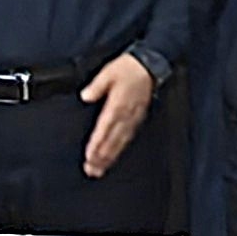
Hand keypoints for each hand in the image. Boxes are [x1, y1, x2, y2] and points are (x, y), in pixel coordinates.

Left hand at [77, 53, 155, 178]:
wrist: (150, 65)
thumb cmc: (129, 68)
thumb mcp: (108, 72)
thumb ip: (96, 86)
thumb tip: (85, 96)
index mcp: (117, 104)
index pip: (105, 128)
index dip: (97, 143)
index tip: (89, 156)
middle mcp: (126, 114)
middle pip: (112, 140)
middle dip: (102, 156)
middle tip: (92, 170)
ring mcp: (133, 117)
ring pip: (121, 141)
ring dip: (110, 156)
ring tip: (100, 168)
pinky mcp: (138, 117)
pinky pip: (128, 137)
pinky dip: (121, 148)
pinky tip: (115, 155)